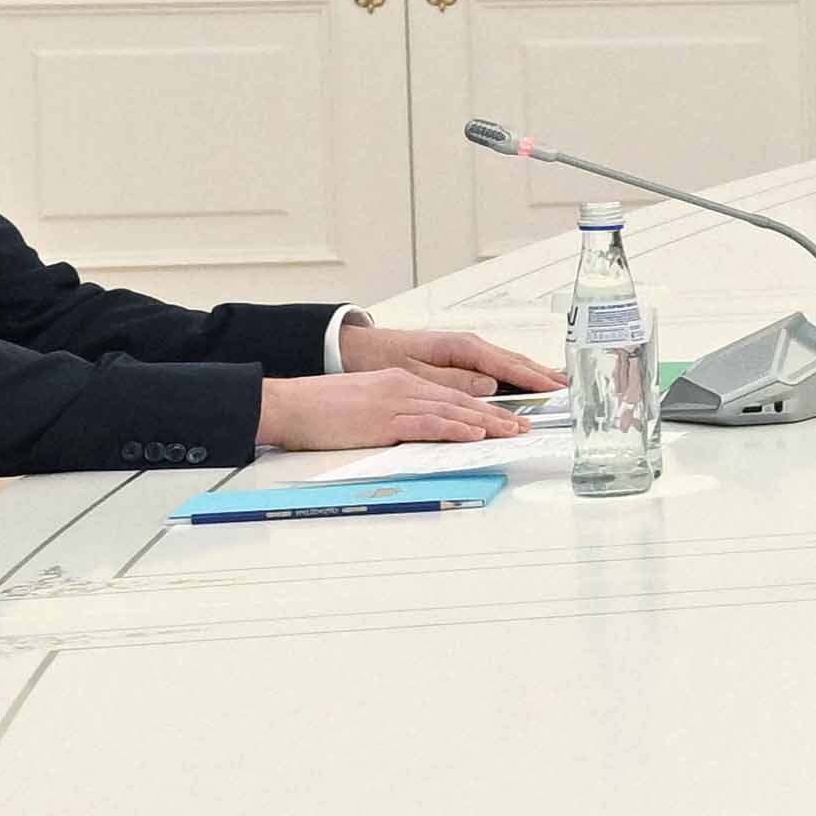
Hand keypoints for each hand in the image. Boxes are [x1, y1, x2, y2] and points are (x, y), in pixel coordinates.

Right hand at [261, 365, 528, 451]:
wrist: (291, 405)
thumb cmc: (322, 409)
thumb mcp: (367, 404)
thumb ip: (397, 412)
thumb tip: (420, 428)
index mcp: (400, 382)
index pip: (451, 393)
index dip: (483, 405)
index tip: (506, 417)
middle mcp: (403, 386)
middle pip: (460, 399)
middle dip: (496, 414)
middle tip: (524, 426)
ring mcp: (395, 401)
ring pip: (452, 409)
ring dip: (486, 422)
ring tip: (512, 432)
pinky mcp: (385, 418)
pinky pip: (429, 422)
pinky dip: (456, 428)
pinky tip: (475, 434)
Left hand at [345, 320, 558, 393]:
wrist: (359, 347)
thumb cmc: (382, 358)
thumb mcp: (413, 372)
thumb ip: (452, 380)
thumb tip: (489, 385)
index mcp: (459, 347)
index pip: (504, 364)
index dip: (532, 378)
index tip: (555, 388)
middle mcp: (467, 346)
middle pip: (513, 361)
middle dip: (542, 374)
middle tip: (569, 388)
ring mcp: (465, 351)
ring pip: (508, 363)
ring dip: (533, 374)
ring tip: (557, 384)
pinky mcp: (460, 358)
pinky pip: (496, 366)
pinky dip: (517, 373)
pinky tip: (527, 380)